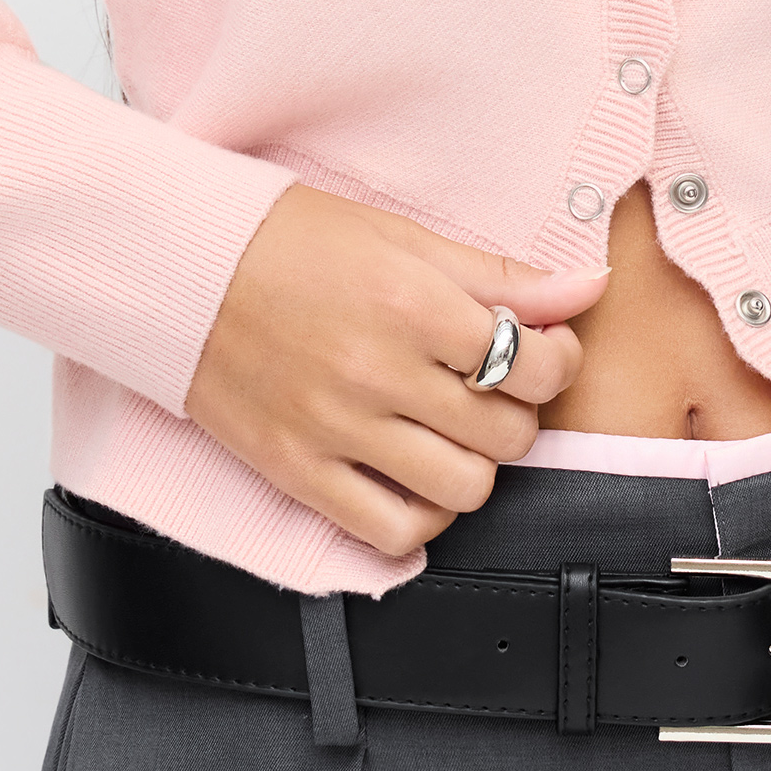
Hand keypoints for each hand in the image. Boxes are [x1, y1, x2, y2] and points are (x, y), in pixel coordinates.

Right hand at [184, 182, 602, 556]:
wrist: (184, 269)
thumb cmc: (290, 243)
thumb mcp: (402, 237)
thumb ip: (499, 274)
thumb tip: (586, 287)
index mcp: (412, 305)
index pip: (534, 362)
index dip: (557, 359)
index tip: (542, 349)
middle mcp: (379, 374)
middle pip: (508, 434)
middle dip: (517, 411)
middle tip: (493, 387)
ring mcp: (337, 431)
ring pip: (463, 490)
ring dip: (476, 465)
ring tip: (455, 431)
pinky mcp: (300, 472)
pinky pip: (391, 532)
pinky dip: (422, 519)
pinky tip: (418, 480)